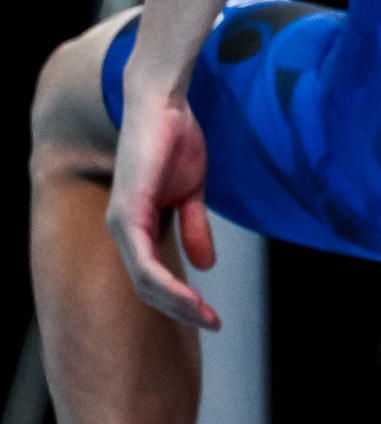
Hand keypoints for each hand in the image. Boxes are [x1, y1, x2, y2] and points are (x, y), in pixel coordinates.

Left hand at [105, 90, 220, 328]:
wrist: (163, 103)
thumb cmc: (174, 138)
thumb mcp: (191, 190)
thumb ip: (194, 225)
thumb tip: (205, 265)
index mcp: (135, 225)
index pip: (152, 276)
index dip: (179, 299)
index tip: (209, 314)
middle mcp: (121, 230)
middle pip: (146, 288)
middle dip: (180, 310)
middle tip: (212, 323)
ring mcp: (121, 224)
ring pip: (144, 282)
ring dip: (177, 303)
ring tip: (206, 316)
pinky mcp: (128, 214)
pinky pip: (145, 262)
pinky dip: (168, 283)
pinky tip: (190, 295)